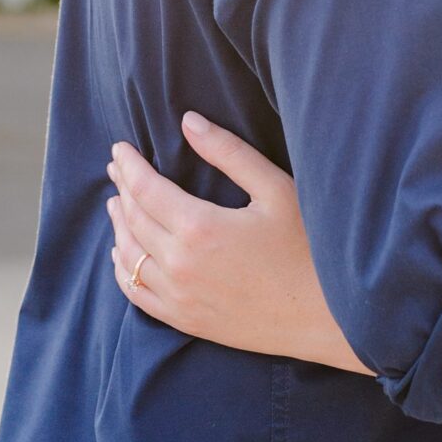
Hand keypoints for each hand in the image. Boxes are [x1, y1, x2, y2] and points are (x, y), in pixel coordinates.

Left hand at [106, 116, 367, 372]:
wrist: (325, 317)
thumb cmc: (307, 247)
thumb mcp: (275, 189)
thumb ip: (229, 152)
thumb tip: (188, 121)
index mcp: (199, 227)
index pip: (145, 189)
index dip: (129, 166)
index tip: (119, 149)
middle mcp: (180, 265)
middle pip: (134, 219)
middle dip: (122, 188)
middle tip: (116, 168)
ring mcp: (180, 297)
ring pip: (129, 257)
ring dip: (118, 227)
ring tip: (116, 204)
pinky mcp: (186, 321)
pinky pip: (137, 295)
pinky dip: (123, 271)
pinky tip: (122, 256)